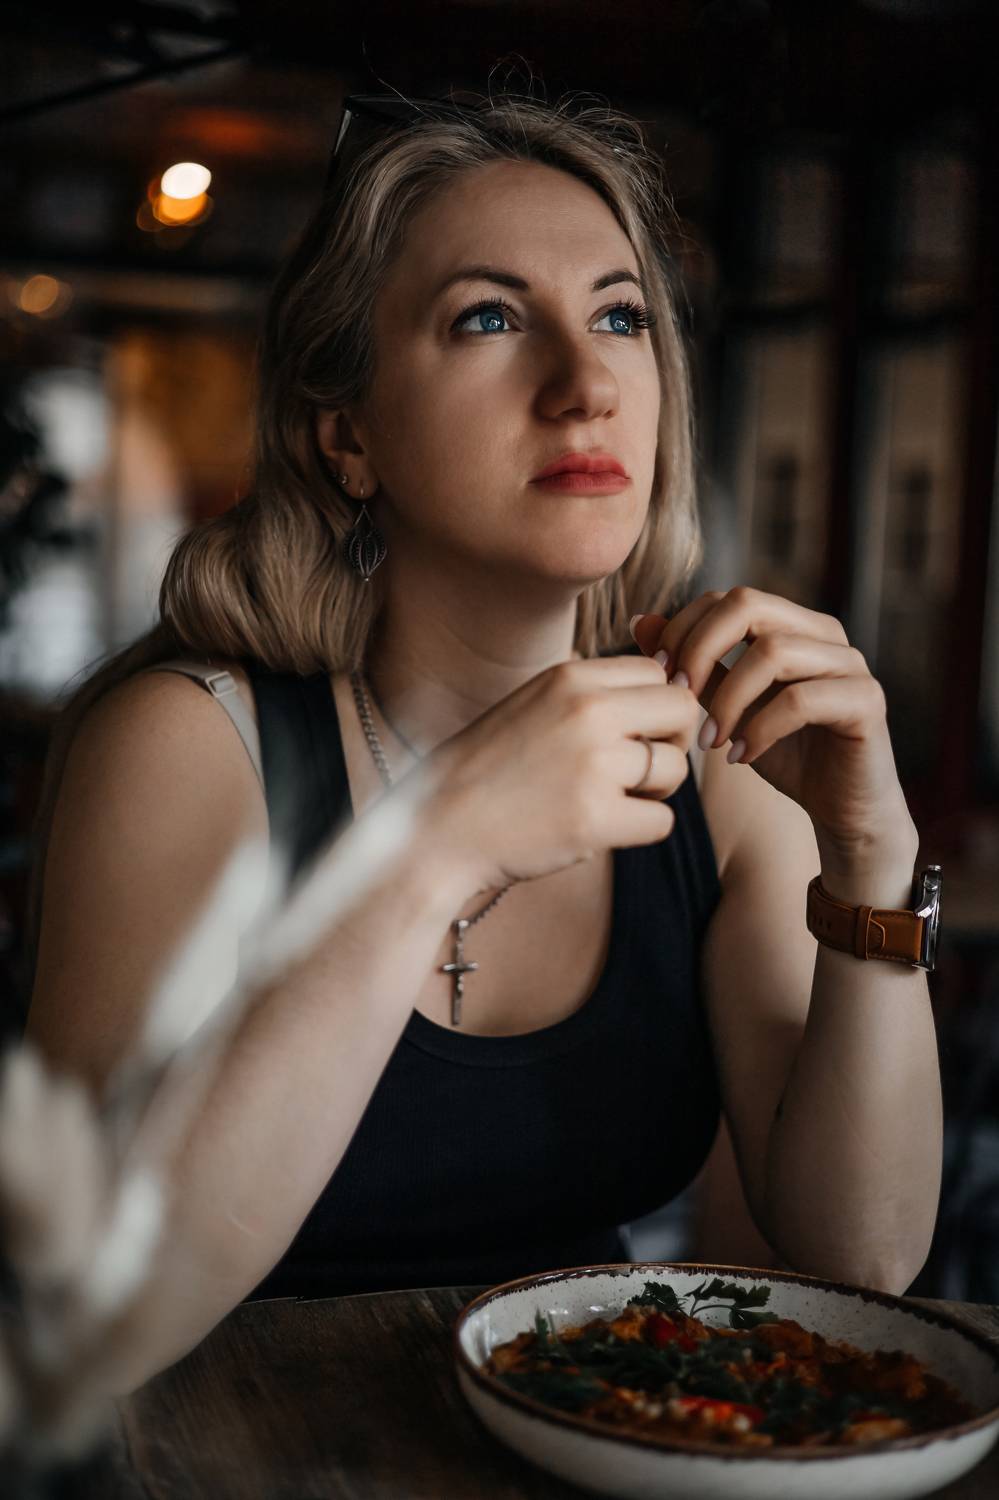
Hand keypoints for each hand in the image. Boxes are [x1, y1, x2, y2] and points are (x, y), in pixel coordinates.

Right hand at [418, 657, 701, 896]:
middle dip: (670, 741)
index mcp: (570, 677)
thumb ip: (594, 692)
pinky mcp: (596, 819)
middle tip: (637, 768)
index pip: (658, 671)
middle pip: (683, 709)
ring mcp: (594, 766)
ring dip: (653, 791)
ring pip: (677, 769)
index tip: (634, 733)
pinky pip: (663, 822)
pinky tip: (598, 828)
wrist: (437, 828)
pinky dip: (638, 830)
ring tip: (606, 799)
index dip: (655, 706)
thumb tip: (671, 673)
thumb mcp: (535, 704)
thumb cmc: (490, 770)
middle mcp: (588, 712)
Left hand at [631, 588, 917, 872]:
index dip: (685, 628)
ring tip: (709, 742)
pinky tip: (741, 758)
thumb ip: (694, 666)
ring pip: (773, 652)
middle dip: (700, 649)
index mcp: (793, 624)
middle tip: (678, 696)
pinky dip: (761, 729)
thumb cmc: (783, 754)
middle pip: (749, 605)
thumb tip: (641, 621)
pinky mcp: (866, 701)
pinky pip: (802, 700)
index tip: (660, 674)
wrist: (842, 808)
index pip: (729, 597)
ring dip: (728, 698)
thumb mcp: (726, 707)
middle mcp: (825, 632)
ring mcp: (850, 663)